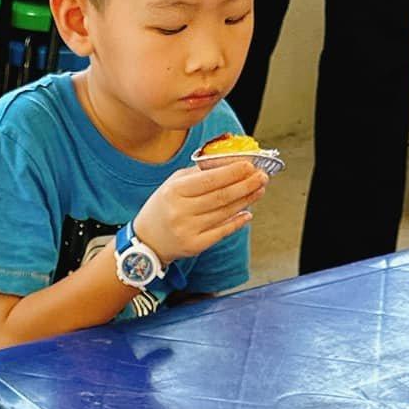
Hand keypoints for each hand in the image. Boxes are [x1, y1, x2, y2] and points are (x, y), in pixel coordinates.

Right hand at [133, 154, 268, 265]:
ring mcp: (188, 230)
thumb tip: (231, 162)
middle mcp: (180, 211)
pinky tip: (248, 212)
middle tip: (262, 176)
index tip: (250, 164)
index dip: (233, 172)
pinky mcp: (194, 246)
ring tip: (259, 190)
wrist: (146, 240)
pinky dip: (237, 221)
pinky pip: (222, 231)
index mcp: (174, 191)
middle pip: (221, 196)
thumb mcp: (174, 184)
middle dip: (246, 184)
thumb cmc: (164, 207)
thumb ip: (200, 172)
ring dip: (246, 200)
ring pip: (225, 212)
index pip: (210, 179)